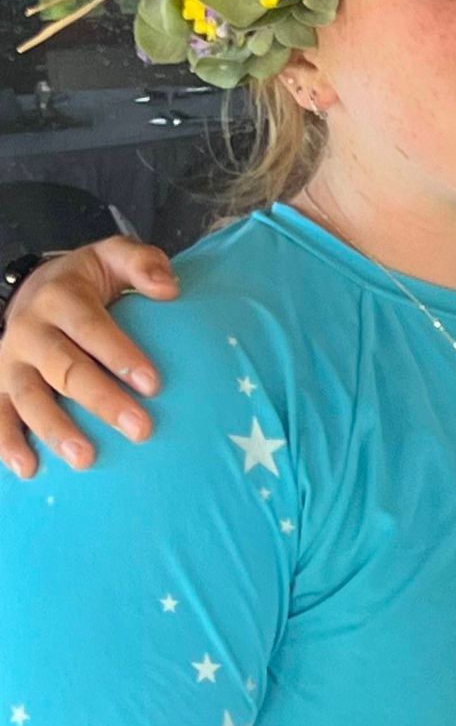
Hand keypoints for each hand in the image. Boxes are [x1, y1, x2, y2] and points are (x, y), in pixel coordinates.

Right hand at [0, 238, 176, 479]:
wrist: (35, 288)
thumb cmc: (87, 282)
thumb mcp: (113, 257)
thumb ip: (143, 264)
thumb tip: (168, 288)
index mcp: (60, 298)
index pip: (91, 328)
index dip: (120, 354)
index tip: (153, 384)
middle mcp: (30, 330)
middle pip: (64, 368)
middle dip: (101, 400)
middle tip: (140, 430)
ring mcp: (10, 361)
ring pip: (29, 397)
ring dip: (55, 430)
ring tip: (85, 459)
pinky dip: (6, 442)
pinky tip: (26, 469)